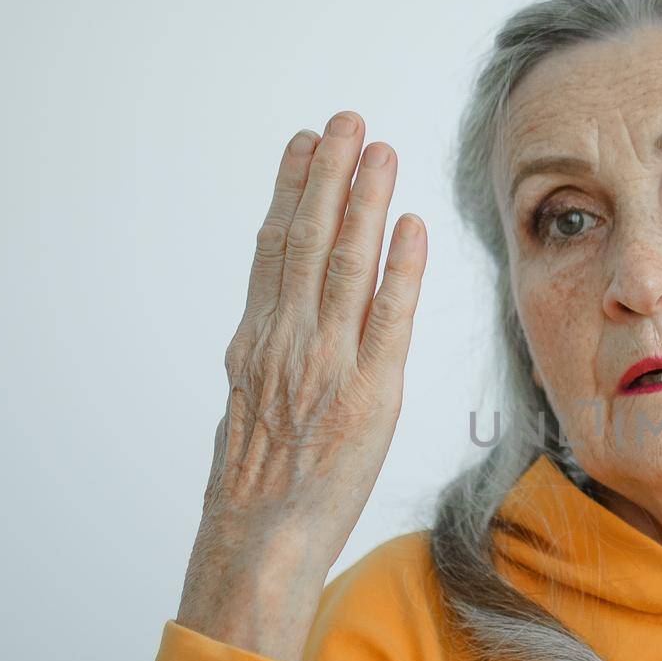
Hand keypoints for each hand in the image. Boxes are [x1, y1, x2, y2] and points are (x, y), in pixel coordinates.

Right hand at [177, 111, 427, 660]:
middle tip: (347, 121)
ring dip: (364, 203)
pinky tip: (410, 226)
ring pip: (346, 266)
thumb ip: (271, 354)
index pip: (276, 249)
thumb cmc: (259, 482)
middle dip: (329, 176)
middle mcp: (289, 341)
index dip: (292, 192)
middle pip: (310, 241)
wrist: (260, 539)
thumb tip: (283, 319)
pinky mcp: (369, 393)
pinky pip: (388, 319)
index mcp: (258, 341)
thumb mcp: (251, 405)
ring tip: (379, 151)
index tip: (305, 144)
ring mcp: (328, 363)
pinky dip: (400, 270)